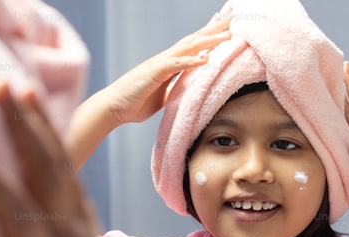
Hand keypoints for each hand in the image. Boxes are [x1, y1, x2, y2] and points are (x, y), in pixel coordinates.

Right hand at [0, 81, 169, 236]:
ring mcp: (86, 232)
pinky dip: (58, 152)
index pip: (18, 214)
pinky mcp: (95, 234)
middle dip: (21, 125)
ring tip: (22, 89)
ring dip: (40, 126)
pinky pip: (73, 182)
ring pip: (62, 168)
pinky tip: (48, 140)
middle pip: (46, 171)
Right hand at [103, 15, 231, 125]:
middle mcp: (167, 59)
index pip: (194, 46)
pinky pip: (176, 65)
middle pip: (195, 40)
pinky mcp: (155, 73)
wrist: (114, 107)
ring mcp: (161, 64)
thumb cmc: (136, 102)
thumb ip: (177, 87)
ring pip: (188, 48)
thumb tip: (190, 87)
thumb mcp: (164, 95)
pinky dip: (190, 62)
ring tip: (227, 35)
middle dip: (215, 29)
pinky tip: (205, 59)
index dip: (211, 35)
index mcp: (170, 64)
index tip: (227, 26)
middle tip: (234, 17)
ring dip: (209, 40)